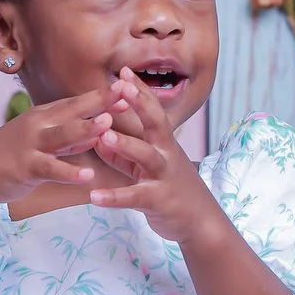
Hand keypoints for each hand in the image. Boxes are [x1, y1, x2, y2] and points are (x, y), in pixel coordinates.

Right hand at [0, 90, 113, 209]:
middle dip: (99, 103)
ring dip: (84, 130)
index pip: (77, 102)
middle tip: (125, 94)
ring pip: (61, 136)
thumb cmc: (16, 156)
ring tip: (107, 126)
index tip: (127, 85)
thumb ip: (71, 135)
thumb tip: (100, 126)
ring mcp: (31, 145)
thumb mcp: (44, 140)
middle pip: (72, 112)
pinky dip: (69, 171)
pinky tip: (87, 175)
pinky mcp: (26, 167)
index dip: (102, 95)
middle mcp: (38, 125)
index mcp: (45, 115)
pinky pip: (51, 168)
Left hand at [87, 70, 227, 243]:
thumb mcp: (145, 169)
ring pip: (146, 156)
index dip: (139, 91)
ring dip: (125, 144)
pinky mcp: (158, 201)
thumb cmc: (171, 190)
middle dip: (138, 103)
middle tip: (119, 87)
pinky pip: (134, 197)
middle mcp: (166, 154)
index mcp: (164, 143)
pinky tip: (94, 197)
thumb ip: (122, 154)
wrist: (200, 222)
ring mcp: (164, 176)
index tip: (124, 72)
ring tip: (104, 136)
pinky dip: (114, 197)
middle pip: (155, 123)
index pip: (152, 110)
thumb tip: (98, 138)